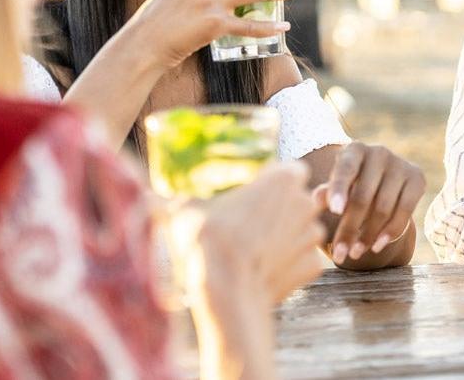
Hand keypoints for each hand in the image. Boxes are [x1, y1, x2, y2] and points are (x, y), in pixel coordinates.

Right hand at [165, 161, 326, 308]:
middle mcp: (306, 202)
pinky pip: (304, 260)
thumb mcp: (183, 212)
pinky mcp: (315, 265)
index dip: (272, 183)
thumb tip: (147, 198)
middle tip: (251, 225)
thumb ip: (173, 202)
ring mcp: (313, 236)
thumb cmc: (206, 241)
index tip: (253, 194)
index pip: (288, 171)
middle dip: (280, 211)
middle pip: (298, 201)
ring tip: (256, 251)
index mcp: (284, 179)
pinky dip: (289, 265)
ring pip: (303, 231)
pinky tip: (265, 272)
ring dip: (287, 238)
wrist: (226, 292)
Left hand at [316, 143, 425, 264]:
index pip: (346, 170)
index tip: (334, 212)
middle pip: (363, 196)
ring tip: (355, 253)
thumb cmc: (350, 186)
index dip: (339, 190)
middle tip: (339, 254)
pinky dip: (390, 232)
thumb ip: (326, 193)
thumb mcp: (336, 188)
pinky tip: (377, 246)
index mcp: (355, 150)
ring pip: (383, 207)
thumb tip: (318, 199)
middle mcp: (379, 152)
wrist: (382, 182)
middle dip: (350, 228)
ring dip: (368, 235)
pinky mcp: (417, 179)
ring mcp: (401, 165)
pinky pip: (405, 211)